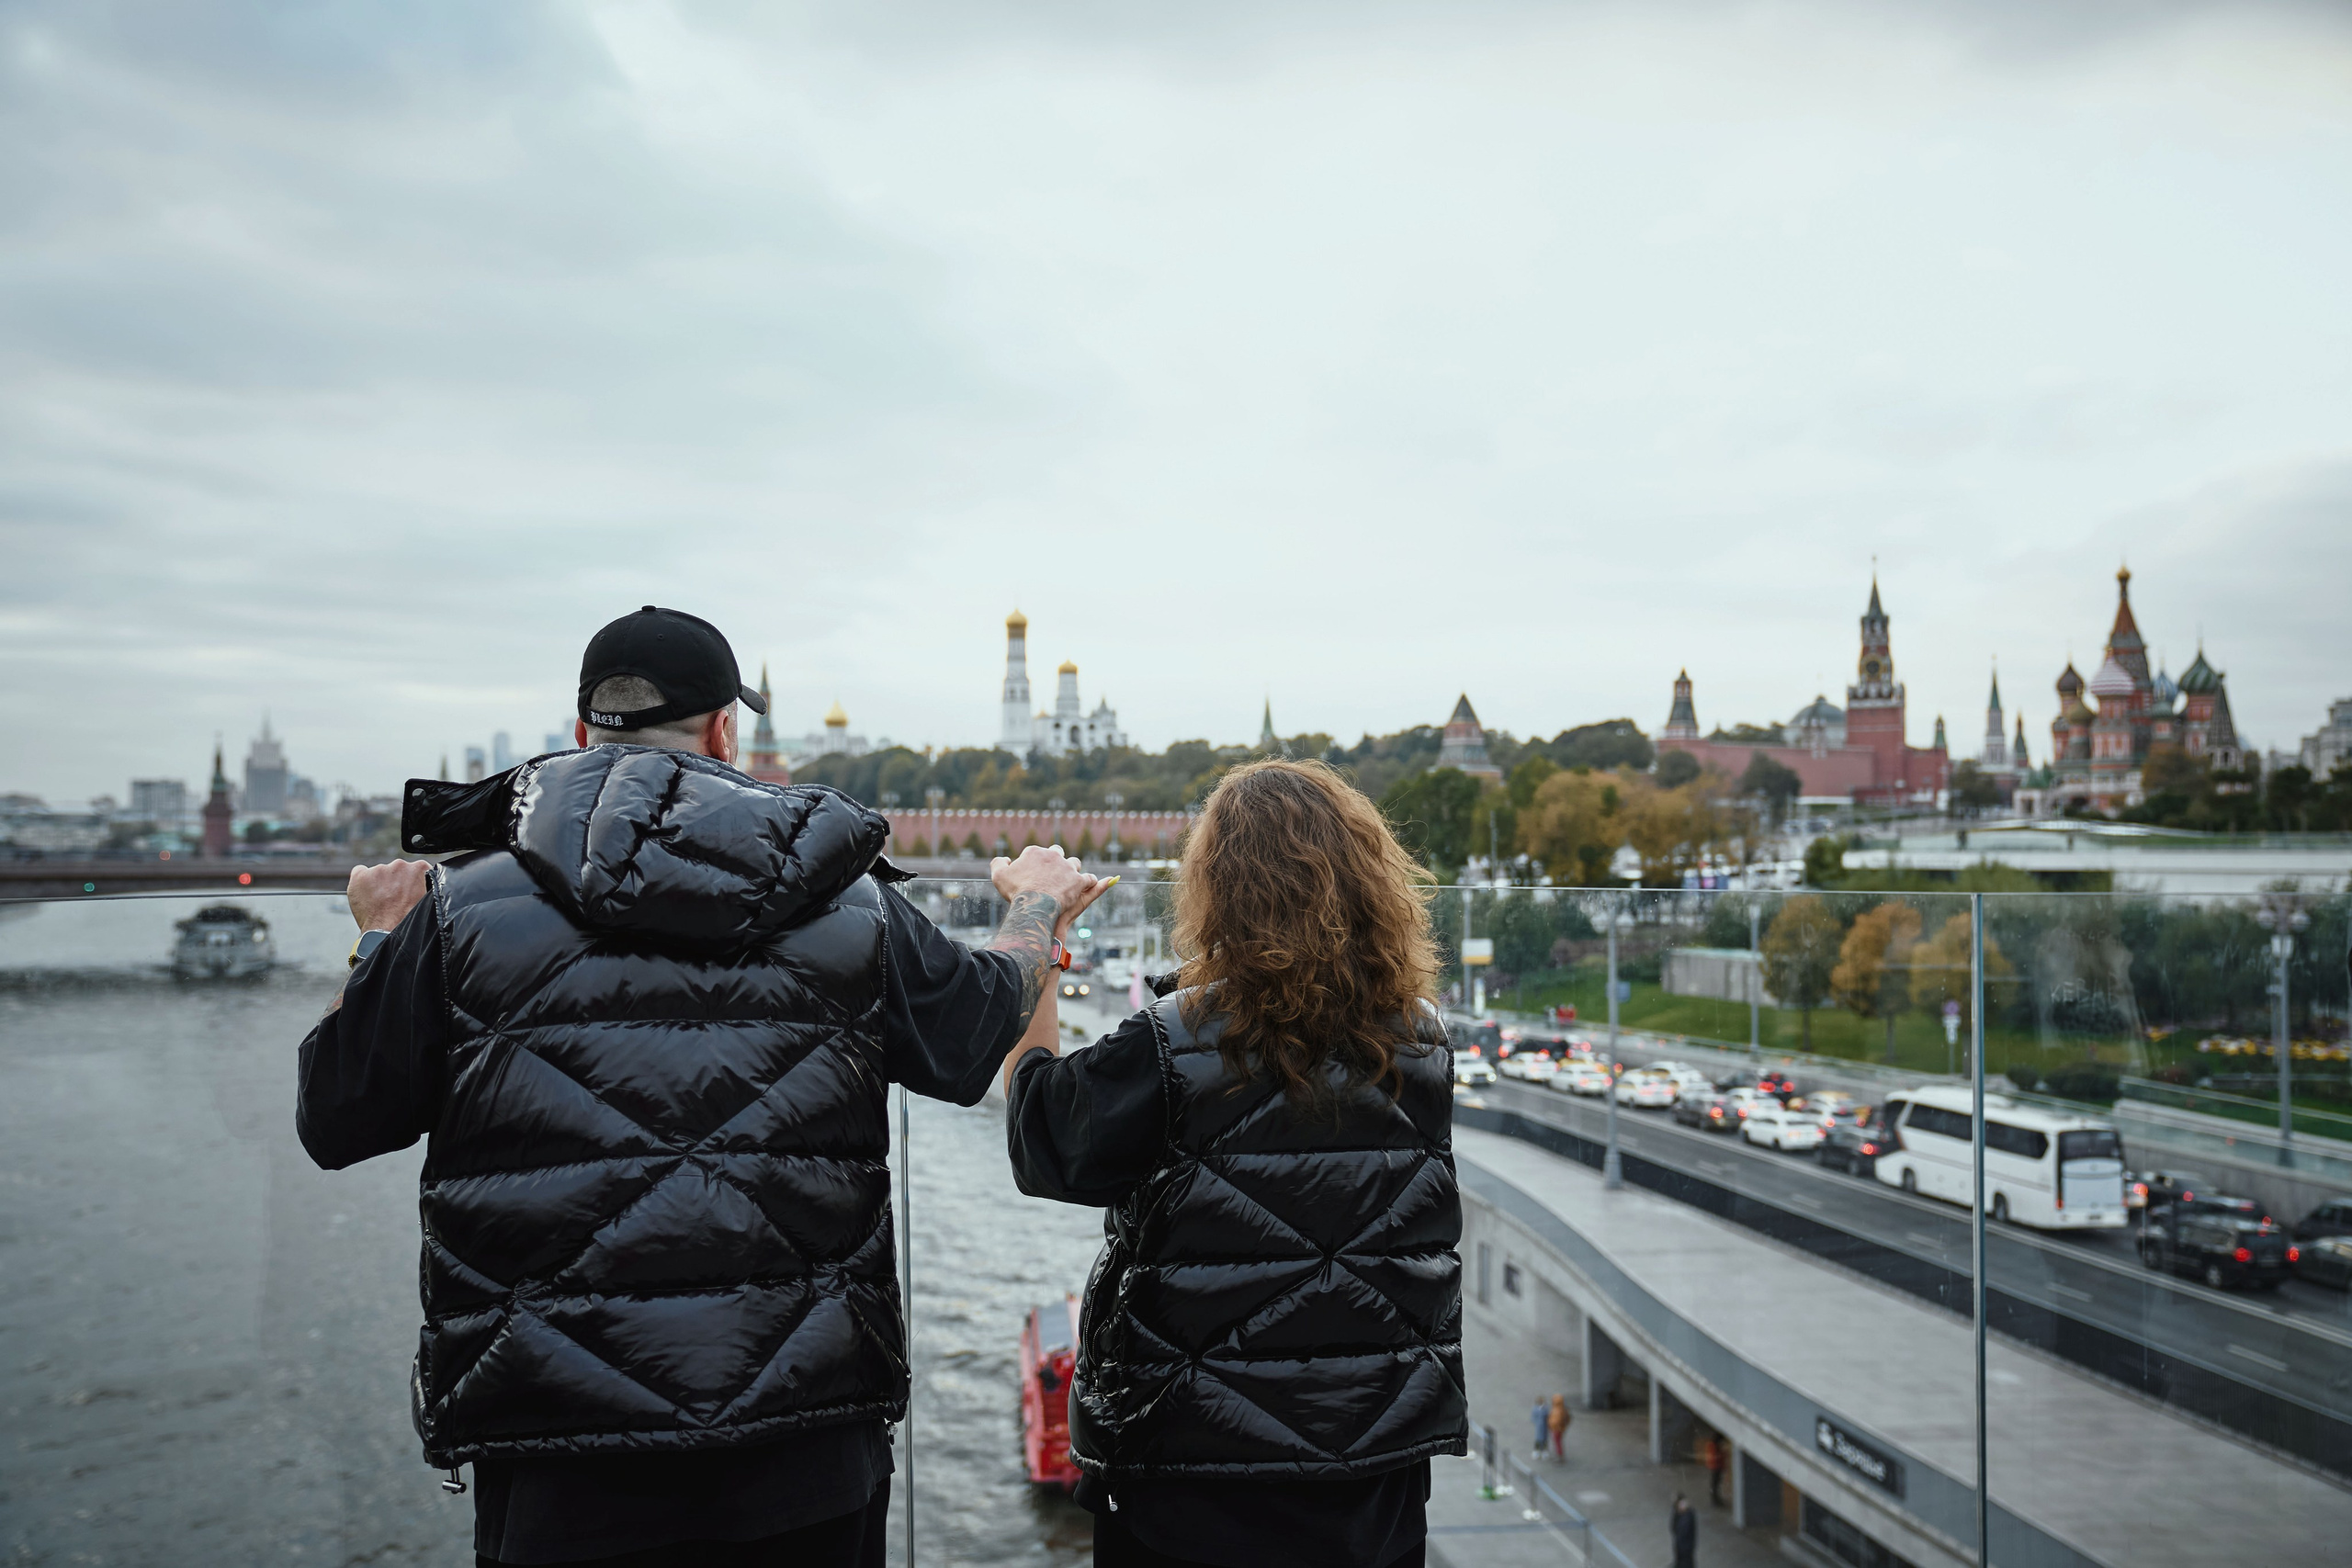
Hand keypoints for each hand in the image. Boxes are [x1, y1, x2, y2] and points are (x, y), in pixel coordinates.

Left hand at [348, 859, 429, 932]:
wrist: (389, 931)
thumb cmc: (406, 919)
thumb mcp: (424, 899)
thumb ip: (421, 885)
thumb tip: (417, 883)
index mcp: (419, 868)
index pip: (414, 869)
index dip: (410, 882)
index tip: (407, 891)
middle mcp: (399, 865)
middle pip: (395, 870)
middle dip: (394, 882)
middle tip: (393, 899)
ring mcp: (379, 869)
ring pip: (378, 873)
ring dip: (378, 884)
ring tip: (379, 902)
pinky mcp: (361, 875)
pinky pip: (360, 872)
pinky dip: (361, 882)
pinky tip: (366, 895)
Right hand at [990, 846, 1107, 939]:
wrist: (1034, 904)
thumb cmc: (1016, 891)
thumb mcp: (999, 876)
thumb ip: (999, 863)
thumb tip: (1006, 859)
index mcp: (1034, 852)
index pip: (1037, 852)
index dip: (1036, 863)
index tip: (1034, 874)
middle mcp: (1052, 855)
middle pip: (1057, 853)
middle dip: (1056, 861)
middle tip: (1053, 875)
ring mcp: (1067, 866)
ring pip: (1074, 863)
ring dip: (1072, 870)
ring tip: (1070, 881)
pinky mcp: (1078, 880)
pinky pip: (1089, 878)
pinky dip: (1088, 882)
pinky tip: (1086, 886)